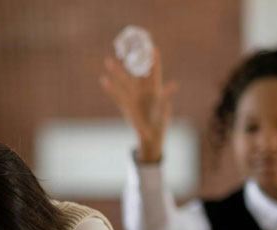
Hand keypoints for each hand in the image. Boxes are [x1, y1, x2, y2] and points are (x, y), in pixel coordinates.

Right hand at [99, 48, 177, 162]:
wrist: (151, 136)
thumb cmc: (159, 122)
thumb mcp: (163, 108)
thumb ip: (166, 96)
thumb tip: (173, 85)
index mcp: (154, 91)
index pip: (153, 72)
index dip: (153, 60)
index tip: (152, 46)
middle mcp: (143, 91)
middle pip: (138, 72)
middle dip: (135, 60)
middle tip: (131, 45)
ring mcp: (133, 97)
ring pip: (124, 81)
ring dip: (116, 72)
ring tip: (108, 60)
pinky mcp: (126, 105)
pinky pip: (116, 95)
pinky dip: (110, 88)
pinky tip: (103, 80)